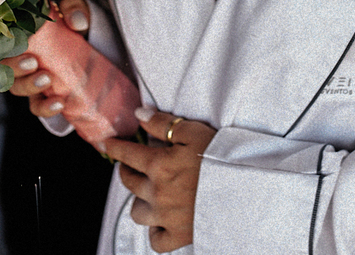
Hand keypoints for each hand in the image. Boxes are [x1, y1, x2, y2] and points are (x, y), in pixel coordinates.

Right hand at [4, 0, 89, 117]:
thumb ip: (73, 8)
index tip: (15, 43)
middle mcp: (18, 56)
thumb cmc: (72, 19)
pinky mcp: (43, 94)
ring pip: (16, 87)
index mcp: (18, 33)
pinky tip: (59, 103)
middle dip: (14, 67)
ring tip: (47, 80)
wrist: (89, 41)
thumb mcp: (74, 7)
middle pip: (2, 67)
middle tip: (32, 63)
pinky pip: (36, 106)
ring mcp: (29, 77)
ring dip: (28, 86)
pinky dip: (45, 107)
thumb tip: (76, 22)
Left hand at [103, 107, 215, 252]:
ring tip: (147, 192)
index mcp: (158, 165)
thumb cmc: (221, 158)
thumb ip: (163, 123)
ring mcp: (166, 217)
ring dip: (139, 200)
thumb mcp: (194, 132)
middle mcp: (156, 193)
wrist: (245, 189)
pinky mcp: (179, 235)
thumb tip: (139, 115)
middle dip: (126, 170)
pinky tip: (159, 222)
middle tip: (131, 165)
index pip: (126, 154)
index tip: (109, 144)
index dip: (115, 147)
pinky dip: (155, 231)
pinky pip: (156, 240)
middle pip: (129, 182)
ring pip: (137, 212)